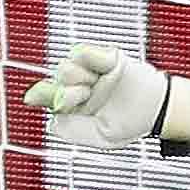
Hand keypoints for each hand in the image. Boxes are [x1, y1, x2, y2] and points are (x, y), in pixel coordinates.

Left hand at [28, 40, 189, 154]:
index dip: (40, 94)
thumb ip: (74, 131)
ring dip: (77, 77)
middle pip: (56, 80)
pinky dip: (88, 58)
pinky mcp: (105, 58)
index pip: (47, 95)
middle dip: (66, 90)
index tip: (31, 98)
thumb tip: (50, 122)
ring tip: (94, 85)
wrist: (158, 109)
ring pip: (67, 66)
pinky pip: (86, 52)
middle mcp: (79, 86)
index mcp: (74, 105)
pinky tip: (100, 70)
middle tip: (83, 96)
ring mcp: (91, 71)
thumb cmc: (130, 124)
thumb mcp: (101, 137)